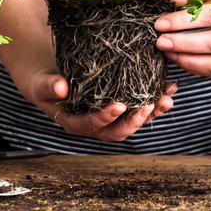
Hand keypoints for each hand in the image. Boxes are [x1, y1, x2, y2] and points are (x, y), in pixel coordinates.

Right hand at [20, 66, 177, 141]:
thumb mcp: (42, 83)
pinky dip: (154, 101)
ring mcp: (109, 119)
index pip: (93, 125)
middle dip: (136, 120)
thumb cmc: (45, 83)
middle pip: (118, 131)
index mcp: (75, 123)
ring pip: (133, 122)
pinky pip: (139, 109)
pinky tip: (168, 88)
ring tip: (166, 100)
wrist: (50, 80)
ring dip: (152, 113)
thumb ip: (49, 85)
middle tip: (150, 105)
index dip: (106, 117)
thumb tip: (61, 87)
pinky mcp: (120, 108)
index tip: (120, 105)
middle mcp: (94, 126)